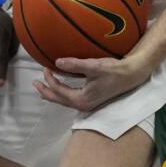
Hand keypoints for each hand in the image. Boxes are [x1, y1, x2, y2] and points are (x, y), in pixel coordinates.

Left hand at [33, 56, 150, 112]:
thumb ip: (75, 65)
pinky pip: (71, 99)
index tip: (45, 67)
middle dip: (46, 91)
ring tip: (43, 88)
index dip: (50, 79)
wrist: (131, 75)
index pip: (59, 90)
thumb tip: (57, 62)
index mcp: (81, 99)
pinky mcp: (91, 100)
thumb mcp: (94, 66)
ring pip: (64, 101)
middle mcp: (83, 105)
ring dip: (53, 94)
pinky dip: (62, 94)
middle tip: (34, 84)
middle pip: (59, 100)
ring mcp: (87, 104)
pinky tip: (62, 88)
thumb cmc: (114, 70)